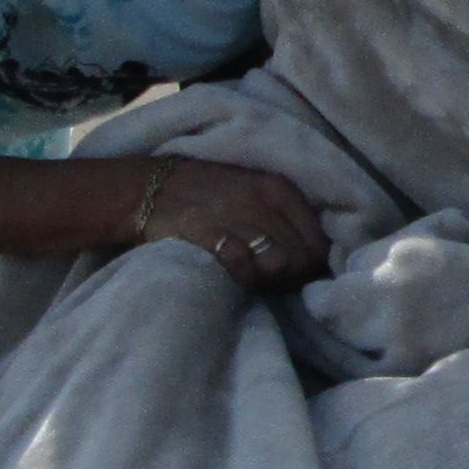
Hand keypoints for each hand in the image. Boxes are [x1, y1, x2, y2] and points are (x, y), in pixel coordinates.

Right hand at [130, 156, 331, 289]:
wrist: (148, 188)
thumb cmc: (207, 194)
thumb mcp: (254, 191)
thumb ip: (285, 218)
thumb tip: (316, 257)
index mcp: (279, 187)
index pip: (320, 240)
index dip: (312, 264)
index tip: (295, 273)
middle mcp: (262, 199)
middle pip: (303, 257)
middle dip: (293, 277)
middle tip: (272, 281)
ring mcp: (235, 214)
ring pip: (279, 262)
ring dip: (269, 280)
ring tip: (254, 279)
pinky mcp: (207, 231)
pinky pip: (242, 264)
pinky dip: (243, 278)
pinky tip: (234, 278)